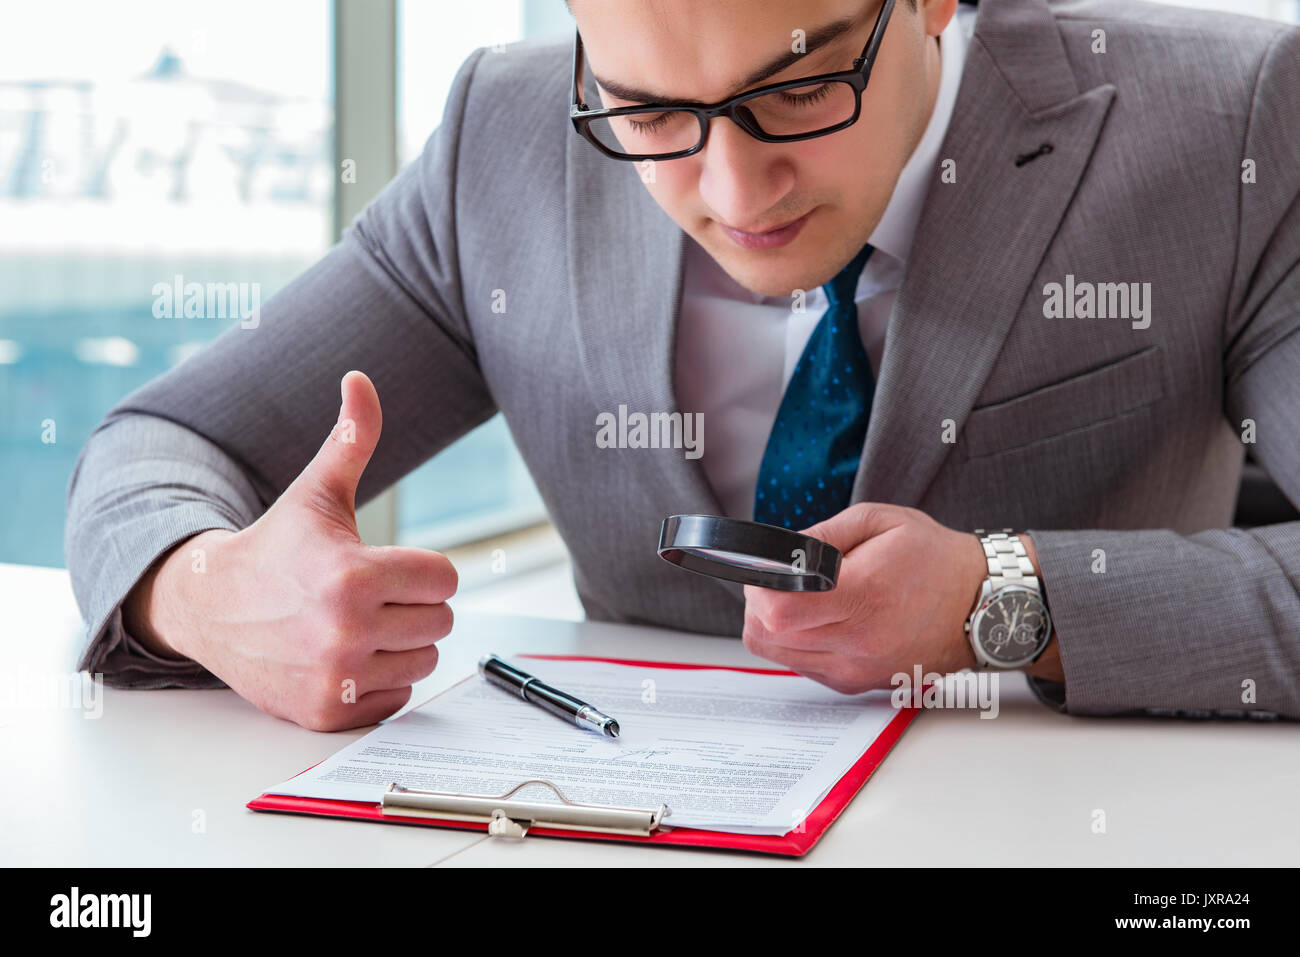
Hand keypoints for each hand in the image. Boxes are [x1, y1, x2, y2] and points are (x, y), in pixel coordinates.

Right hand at [125, 371, 456, 729]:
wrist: (210, 607)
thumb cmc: (277, 547)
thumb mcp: (317, 492)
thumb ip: (351, 438)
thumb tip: (360, 379)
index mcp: (353, 574)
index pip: (445, 578)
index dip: (422, 569)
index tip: (385, 565)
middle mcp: (346, 631)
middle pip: (440, 621)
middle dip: (412, 606)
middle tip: (368, 596)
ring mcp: (335, 677)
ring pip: (424, 662)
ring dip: (401, 645)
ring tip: (356, 625)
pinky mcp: (327, 713)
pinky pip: (397, 700)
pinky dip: (380, 682)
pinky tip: (344, 658)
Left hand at [742, 503, 986, 693]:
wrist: (982, 607)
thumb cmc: (934, 559)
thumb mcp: (879, 521)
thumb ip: (818, 537)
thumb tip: (774, 553)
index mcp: (863, 595)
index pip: (777, 610)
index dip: (761, 586)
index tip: (772, 569)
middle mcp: (858, 641)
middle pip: (767, 635)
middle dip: (761, 602)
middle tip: (782, 581)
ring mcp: (856, 669)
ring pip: (777, 655)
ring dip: (774, 625)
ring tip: (802, 599)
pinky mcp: (856, 684)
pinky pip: (801, 666)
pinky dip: (796, 643)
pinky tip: (821, 619)